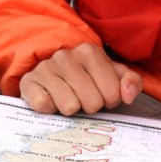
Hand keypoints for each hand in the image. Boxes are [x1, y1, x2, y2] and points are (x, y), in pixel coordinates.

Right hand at [19, 42, 142, 115]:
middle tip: (84, 98)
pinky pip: (45, 107)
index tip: (102, 94)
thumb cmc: (87, 76)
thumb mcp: (113, 75)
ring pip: (70, 107)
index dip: (110, 100)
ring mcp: (45, 68)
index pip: (113, 93)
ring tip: (69, 98)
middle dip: (91, 106)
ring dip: (72, 109)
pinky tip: (51, 100)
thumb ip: (131, 82)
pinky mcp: (29, 83)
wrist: (50, 73)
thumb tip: (129, 96)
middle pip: (92, 103)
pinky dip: (50, 110)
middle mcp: (66, 56)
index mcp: (90, 51)